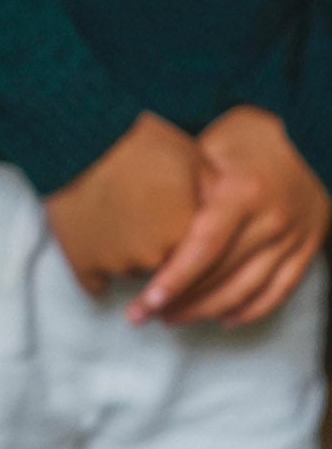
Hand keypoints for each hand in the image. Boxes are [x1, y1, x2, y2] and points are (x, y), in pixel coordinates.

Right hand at [45, 112, 198, 293]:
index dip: (191, 247)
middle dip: (160, 249)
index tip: (182, 240)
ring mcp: (116, 263)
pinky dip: (96, 271)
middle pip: (164, 267)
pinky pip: (94, 282)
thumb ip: (214, 197)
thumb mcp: (194, 160)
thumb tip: (227, 218)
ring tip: (120, 219)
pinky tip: (98, 249)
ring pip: (130, 271)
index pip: (198, 258)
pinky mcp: (83, 263)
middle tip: (148, 218)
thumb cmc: (140, 143)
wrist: (83, 139)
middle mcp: (154, 258)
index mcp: (185, 234)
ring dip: (129, 256)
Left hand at [129, 106, 329, 326]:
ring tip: (171, 318)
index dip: (174, 279)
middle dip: (179, 302)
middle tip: (142, 315)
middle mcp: (272, 219)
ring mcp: (294, 236)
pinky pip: (279, 291)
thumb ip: (184, 185)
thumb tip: (138, 217)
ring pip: (247, 290)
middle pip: (222, 275)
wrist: (310, 128)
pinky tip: (223, 320)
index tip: (145, 302)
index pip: (204, 247)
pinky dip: (250, 311)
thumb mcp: (211, 147)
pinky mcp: (308, 246)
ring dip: (207, 311)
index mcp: (243, 192)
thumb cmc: (247, 135)